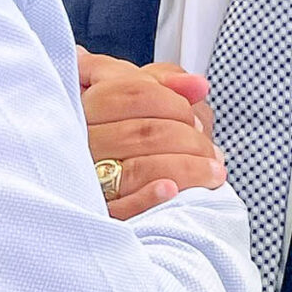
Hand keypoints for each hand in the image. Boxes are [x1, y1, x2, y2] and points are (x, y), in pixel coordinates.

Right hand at [76, 48, 225, 219]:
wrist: (87, 172)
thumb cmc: (118, 125)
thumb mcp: (133, 92)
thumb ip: (163, 80)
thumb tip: (198, 85)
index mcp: (86, 102)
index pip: (134, 92)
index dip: (174, 102)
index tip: (194, 116)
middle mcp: (80, 139)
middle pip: (142, 132)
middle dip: (188, 140)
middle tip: (210, 151)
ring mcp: (84, 177)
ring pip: (138, 170)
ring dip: (186, 169)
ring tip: (211, 173)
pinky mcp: (97, 211)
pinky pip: (121, 208)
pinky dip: (150, 197)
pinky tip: (172, 190)